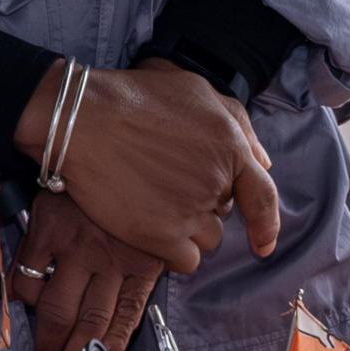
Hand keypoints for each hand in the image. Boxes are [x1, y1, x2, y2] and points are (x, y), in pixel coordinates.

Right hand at [13, 191, 188, 350]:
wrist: (92, 137)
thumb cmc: (133, 186)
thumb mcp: (155, 225)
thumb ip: (150, 260)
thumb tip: (136, 298)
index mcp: (143, 259)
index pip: (127, 318)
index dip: (113, 349)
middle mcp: (109, 257)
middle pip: (90, 322)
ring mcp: (75, 245)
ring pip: (57, 308)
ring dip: (50, 336)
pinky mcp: (44, 231)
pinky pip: (26, 278)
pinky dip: (24, 296)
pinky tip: (27, 303)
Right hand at [19, 59, 278, 265]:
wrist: (83, 119)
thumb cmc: (134, 97)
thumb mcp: (196, 89)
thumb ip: (237, 123)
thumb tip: (263, 161)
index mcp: (231, 147)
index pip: (263, 196)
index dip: (266, 224)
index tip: (264, 244)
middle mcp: (216, 183)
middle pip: (223, 214)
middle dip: (203, 203)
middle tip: (167, 183)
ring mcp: (190, 212)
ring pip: (207, 240)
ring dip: (188, 230)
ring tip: (154, 204)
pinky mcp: (161, 237)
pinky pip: (185, 261)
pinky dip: (171, 252)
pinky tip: (149, 230)